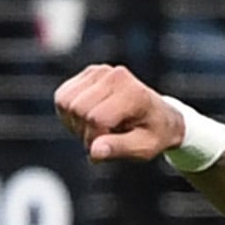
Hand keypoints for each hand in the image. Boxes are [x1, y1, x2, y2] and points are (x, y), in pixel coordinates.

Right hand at [55, 61, 182, 162]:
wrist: (161, 116)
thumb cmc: (154, 134)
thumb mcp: (144, 148)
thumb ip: (119, 149)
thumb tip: (95, 152)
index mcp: (133, 94)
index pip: (96, 118)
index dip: (94, 140)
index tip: (108, 146)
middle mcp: (116, 77)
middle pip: (77, 109)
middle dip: (84, 131)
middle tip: (104, 138)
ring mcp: (101, 71)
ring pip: (65, 102)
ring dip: (75, 122)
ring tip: (98, 128)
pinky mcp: (89, 73)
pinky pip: (62, 96)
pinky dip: (69, 112)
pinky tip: (89, 117)